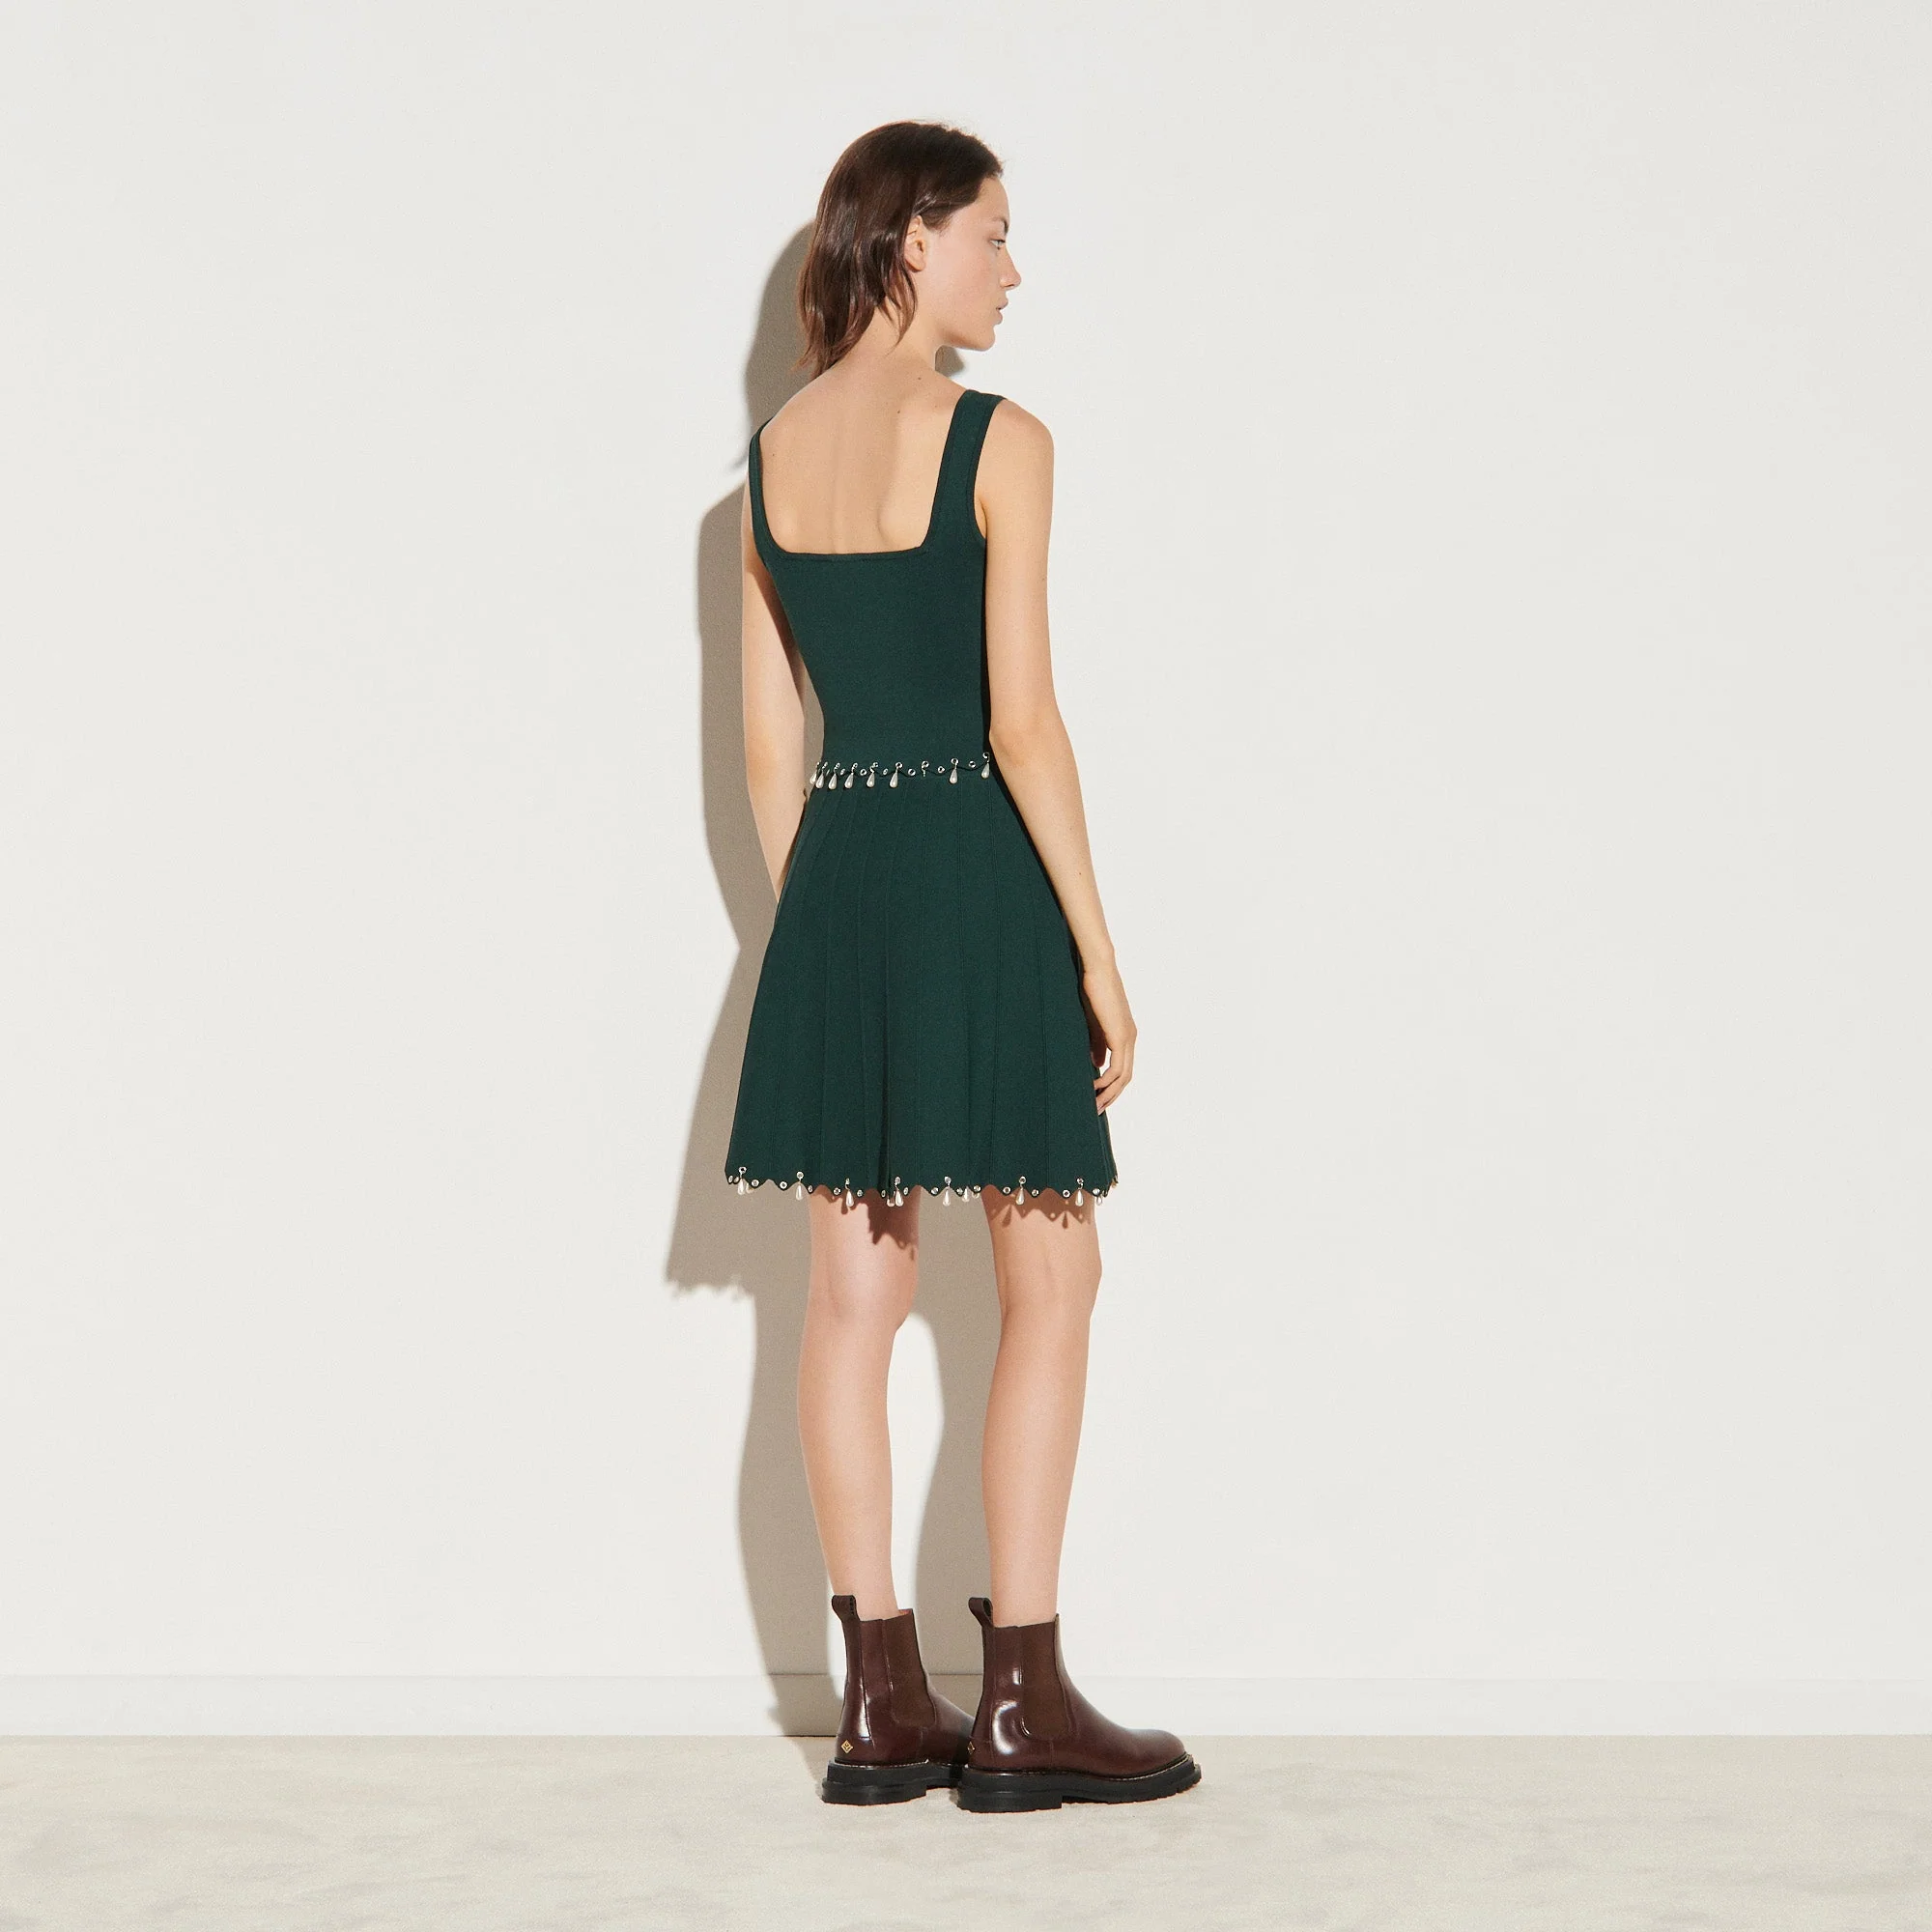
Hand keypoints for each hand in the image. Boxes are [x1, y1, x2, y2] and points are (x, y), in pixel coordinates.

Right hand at [1079, 960, 1135, 1112]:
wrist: (1098, 970)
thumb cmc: (1093, 990)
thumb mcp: (1092, 1023)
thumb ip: (1096, 1043)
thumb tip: (1096, 1063)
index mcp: (1124, 1034)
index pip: (1123, 1068)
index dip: (1111, 1085)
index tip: (1096, 1096)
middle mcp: (1130, 1038)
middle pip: (1126, 1077)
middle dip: (1111, 1095)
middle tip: (1096, 1109)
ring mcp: (1127, 1037)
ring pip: (1123, 1076)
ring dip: (1109, 1093)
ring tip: (1093, 1104)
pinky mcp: (1120, 1035)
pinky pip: (1117, 1067)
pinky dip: (1106, 1080)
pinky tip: (1093, 1086)